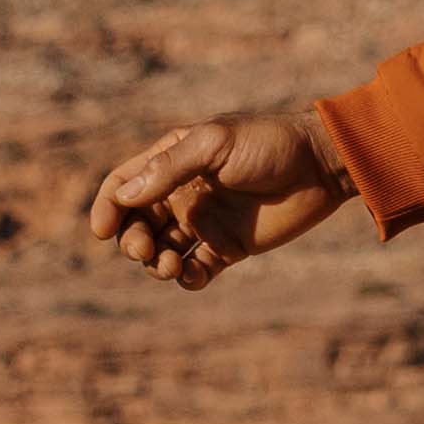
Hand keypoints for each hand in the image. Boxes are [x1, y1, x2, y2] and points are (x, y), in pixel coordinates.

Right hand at [83, 104, 350, 286]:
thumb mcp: (215, 144)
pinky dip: (185, 279)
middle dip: (132, 240)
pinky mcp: (228, 248)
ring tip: (168, 265)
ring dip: (154, 262)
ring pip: (161, 251)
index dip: (107, 206)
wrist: (321, 166)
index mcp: (174, 162)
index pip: (125, 185)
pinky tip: (189, 275)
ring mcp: (205, 222)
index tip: (102, 230)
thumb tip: (124, 196)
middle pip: (137, 223)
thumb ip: (170, 168)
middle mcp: (183, 193)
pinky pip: (195, 271)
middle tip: (145, 248)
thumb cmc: (269, 144)